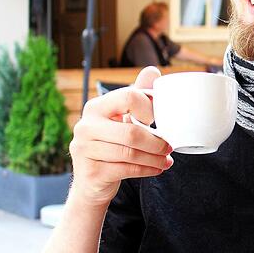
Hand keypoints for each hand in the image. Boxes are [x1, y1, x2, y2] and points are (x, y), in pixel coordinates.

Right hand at [68, 66, 173, 206]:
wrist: (91, 181)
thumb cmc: (111, 144)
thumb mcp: (122, 118)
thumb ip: (137, 95)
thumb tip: (152, 71)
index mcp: (95, 107)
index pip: (128, 97)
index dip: (148, 108)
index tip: (156, 119)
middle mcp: (85, 126)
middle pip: (131, 132)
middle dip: (157, 142)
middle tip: (169, 146)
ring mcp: (84, 150)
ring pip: (130, 153)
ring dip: (154, 158)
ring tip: (166, 159)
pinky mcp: (91, 172)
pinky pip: (126, 170)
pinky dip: (147, 170)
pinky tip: (157, 168)